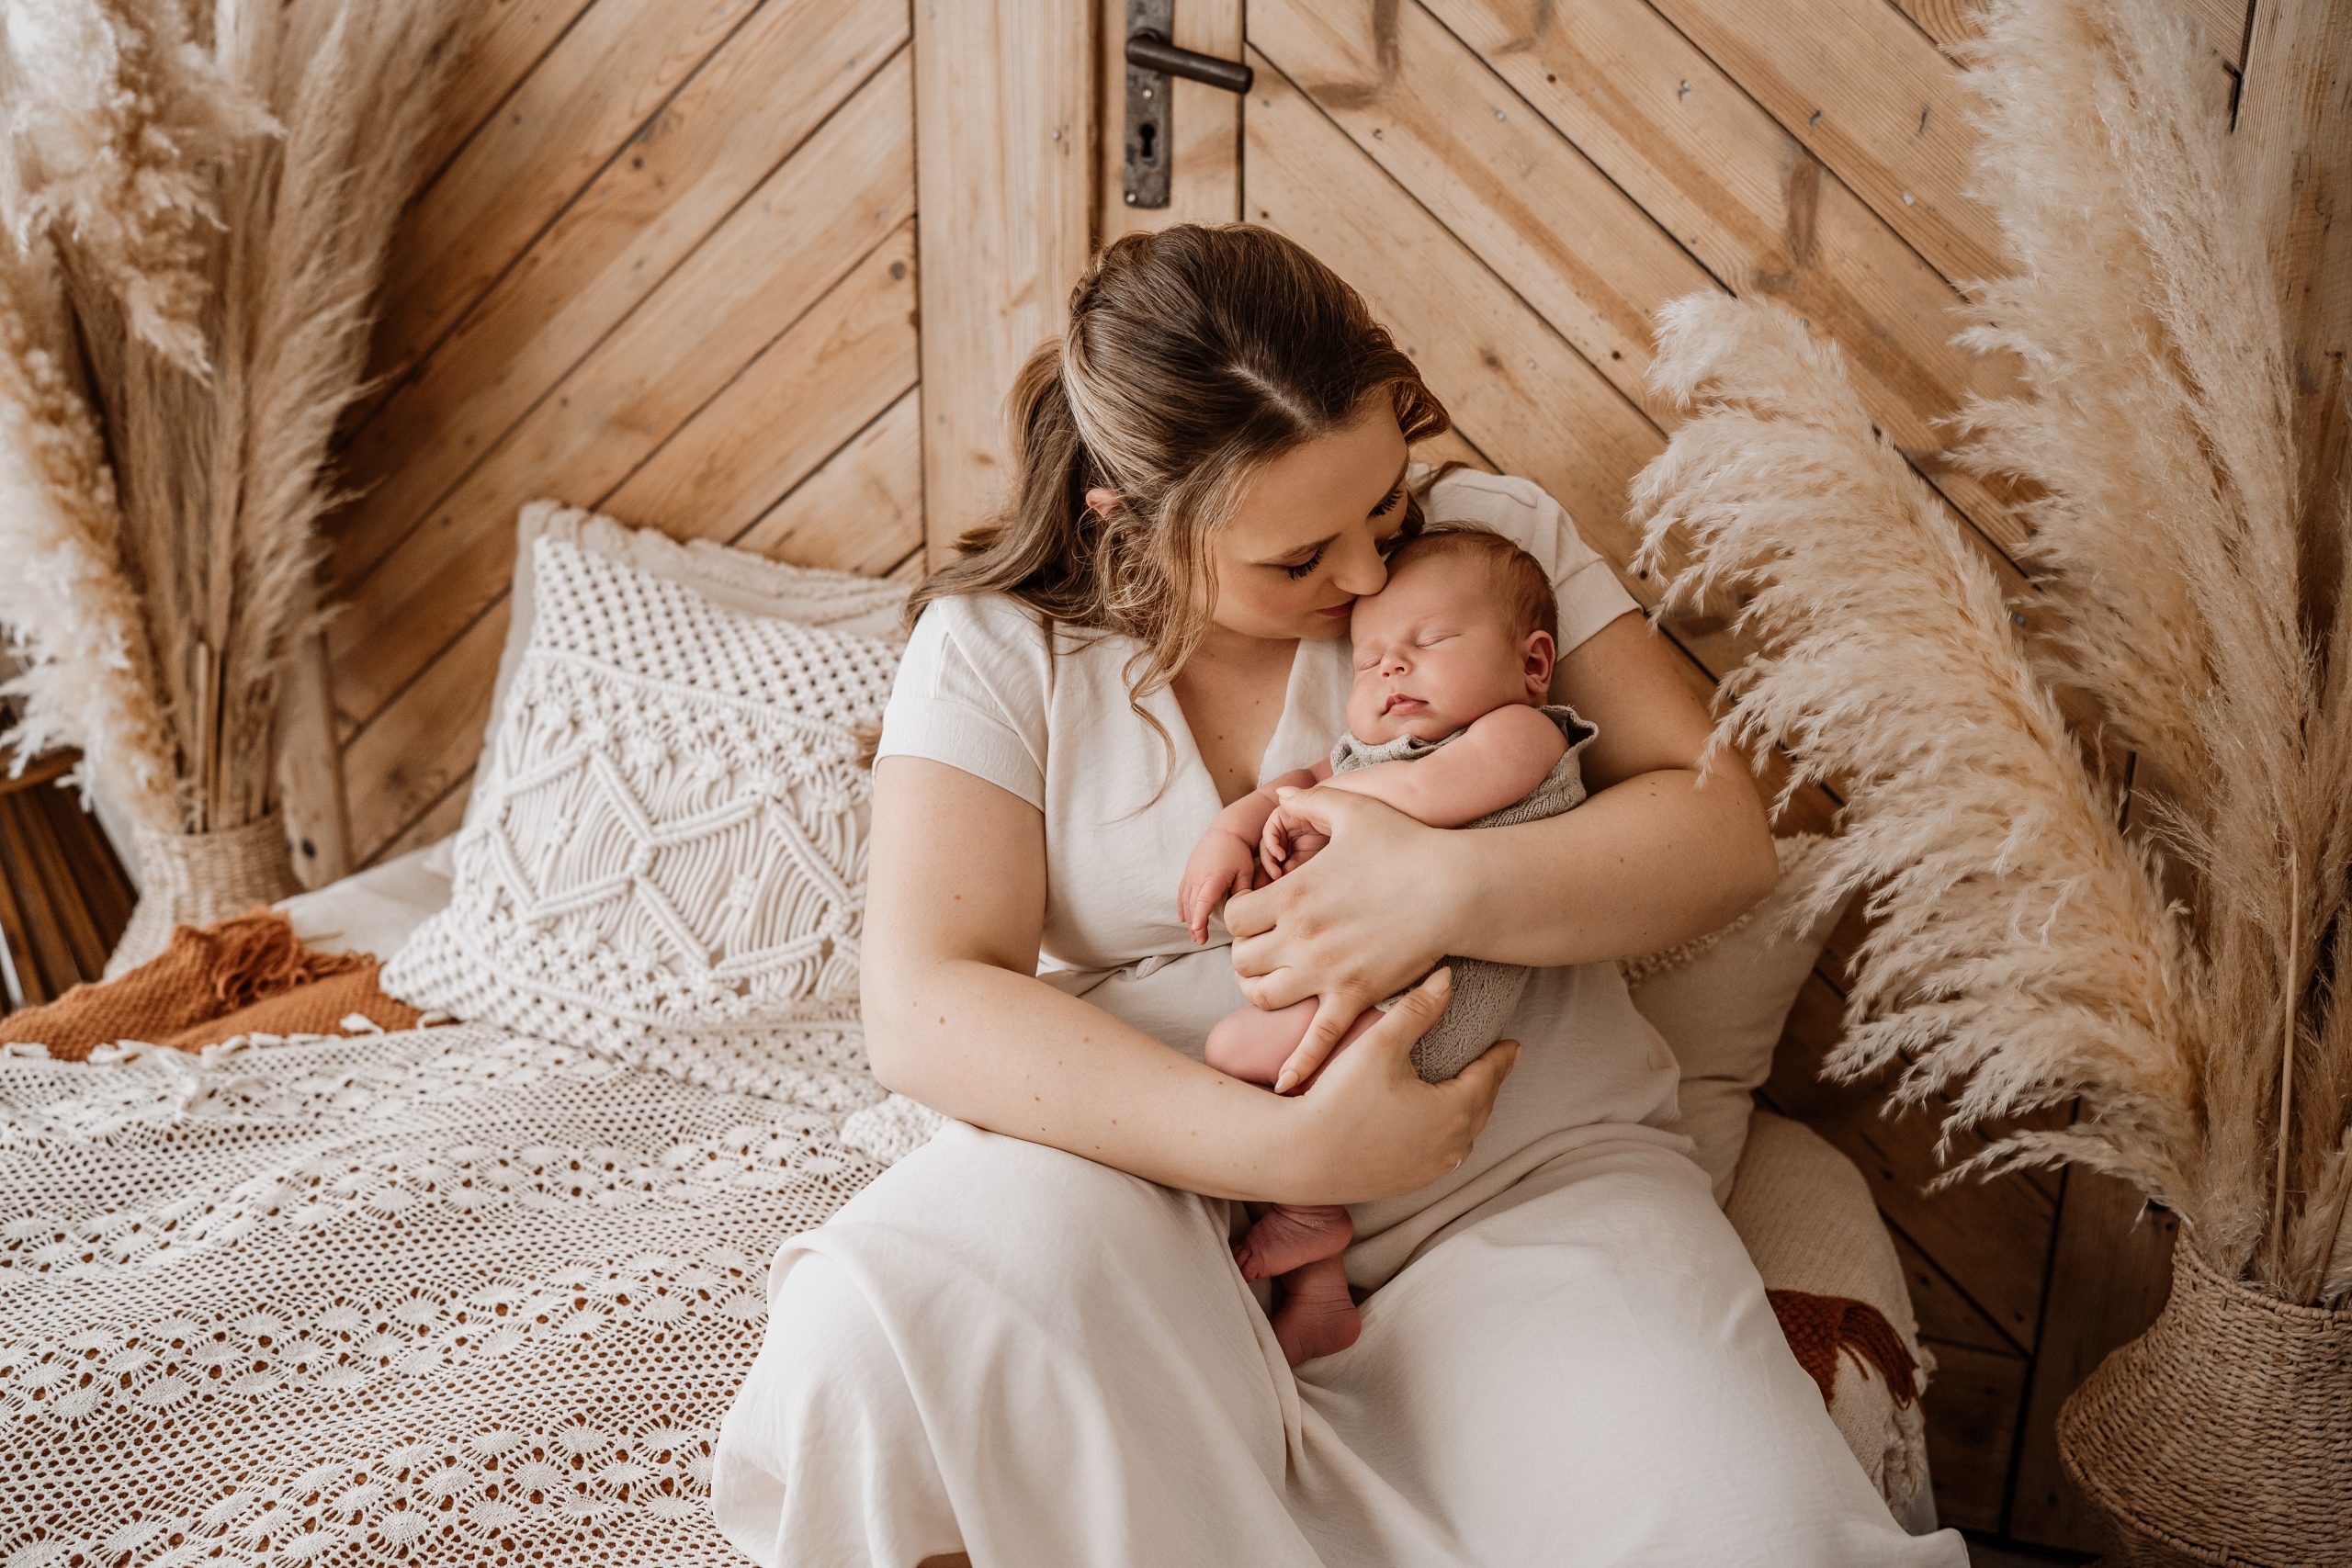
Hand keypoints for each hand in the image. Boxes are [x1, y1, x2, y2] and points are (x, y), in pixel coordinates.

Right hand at [1178, 831, 1258, 943]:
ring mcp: (1191, 875)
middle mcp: (1198, 877)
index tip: (1197, 930)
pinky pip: (1182, 893)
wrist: (1225, 832)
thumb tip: (1241, 910)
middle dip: (1195, 925)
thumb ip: (1242, 891)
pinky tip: (1184, 919)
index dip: (1200, 916)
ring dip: (1189, 919)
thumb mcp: (1245, 871)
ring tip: (1194, 935)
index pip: (1204, 900)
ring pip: (1186, 901)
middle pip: (1193, 905)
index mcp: (1213, 877)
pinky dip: (1182, 907)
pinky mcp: (1188, 873)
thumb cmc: (1238, 852)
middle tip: (1200, 941)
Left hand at [1225, 787, 1453, 1064]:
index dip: (1238, 915)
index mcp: (1292, 894)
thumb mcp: (1353, 810)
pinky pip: (1318, 1041)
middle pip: (1241, 960)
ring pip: (1263, 997)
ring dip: (1260, 990)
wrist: (1457, 888)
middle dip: (1245, 955)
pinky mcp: (1355, 997)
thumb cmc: (1407, 844)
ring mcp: (1326, 972)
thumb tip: (1282, 796)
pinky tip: (1284, 1086)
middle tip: (1263, 948)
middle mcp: (1300, 937)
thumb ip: (1310, 802)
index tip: (1254, 911)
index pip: (1234, 917)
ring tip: (1273, 981)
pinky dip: (1297, 1065)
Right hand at [1270, 969, 1520, 1203]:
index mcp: (1454, 1109)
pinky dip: (1447, 1136)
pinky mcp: (1408, 1183)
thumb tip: (1447, 978)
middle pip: (1481, 1107)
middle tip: (1496, 1065)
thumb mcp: (1380, 1045)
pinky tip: (1436, 1129)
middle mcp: (1451, 1145)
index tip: (1513, 1044)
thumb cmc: (1340, 1099)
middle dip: (1490, 1083)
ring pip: (1464, 1136)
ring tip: (1469, 1093)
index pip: (1490, 1076)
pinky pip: (1441, 1156)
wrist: (1301, 1156)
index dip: (1502, 1057)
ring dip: (1470, 1112)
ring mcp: (1431, 1169)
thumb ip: (1418, 1010)